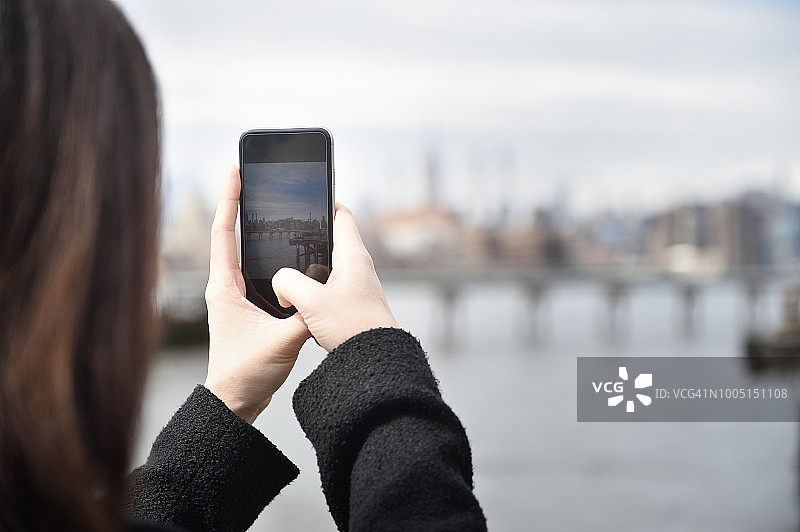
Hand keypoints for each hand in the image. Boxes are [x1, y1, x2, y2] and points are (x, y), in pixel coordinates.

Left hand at [204, 166, 310, 423]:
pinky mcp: (248, 308)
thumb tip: (325, 294)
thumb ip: (305, 317)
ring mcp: (235, 297)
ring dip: (252, 228)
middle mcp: (226, 287)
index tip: (235, 171)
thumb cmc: (245, 374)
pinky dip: (266, 254)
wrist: (234, 402)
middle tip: (253, 178)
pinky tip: (285, 251)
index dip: (229, 199)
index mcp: (225, 288)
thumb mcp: (281, 343)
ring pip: (243, 253)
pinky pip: (255, 271)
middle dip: (239, 204)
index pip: (224, 233)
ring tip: (267, 204)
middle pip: (231, 234)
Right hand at [272, 203, 396, 351]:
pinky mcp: (354, 303)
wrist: (375, 361)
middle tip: (285, 240)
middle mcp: (359, 266)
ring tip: (287, 274)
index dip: (323, 202)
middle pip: (332, 240)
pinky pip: (330, 287)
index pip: (341, 214)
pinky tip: (299, 301)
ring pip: (328, 266)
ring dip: (309, 269)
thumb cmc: (353, 329)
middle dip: (308, 240)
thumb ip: (288, 283)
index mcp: (353, 256)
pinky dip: (314, 288)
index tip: (305, 200)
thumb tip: (280, 282)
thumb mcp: (311, 302)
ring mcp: (358, 285)